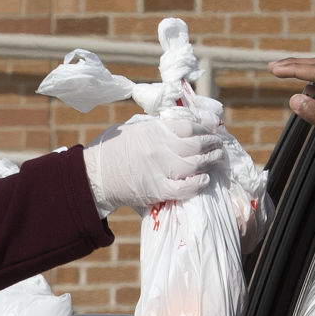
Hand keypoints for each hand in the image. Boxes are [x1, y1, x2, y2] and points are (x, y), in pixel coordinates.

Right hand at [82, 114, 224, 216]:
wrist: (95, 176)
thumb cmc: (113, 150)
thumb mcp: (134, 128)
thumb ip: (157, 127)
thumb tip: (181, 125)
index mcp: (154, 130)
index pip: (188, 126)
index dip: (204, 127)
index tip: (212, 128)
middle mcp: (159, 148)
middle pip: (196, 145)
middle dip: (212, 144)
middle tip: (219, 145)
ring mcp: (160, 169)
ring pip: (195, 164)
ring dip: (210, 161)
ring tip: (217, 159)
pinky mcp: (158, 190)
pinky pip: (185, 188)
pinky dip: (198, 183)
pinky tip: (204, 180)